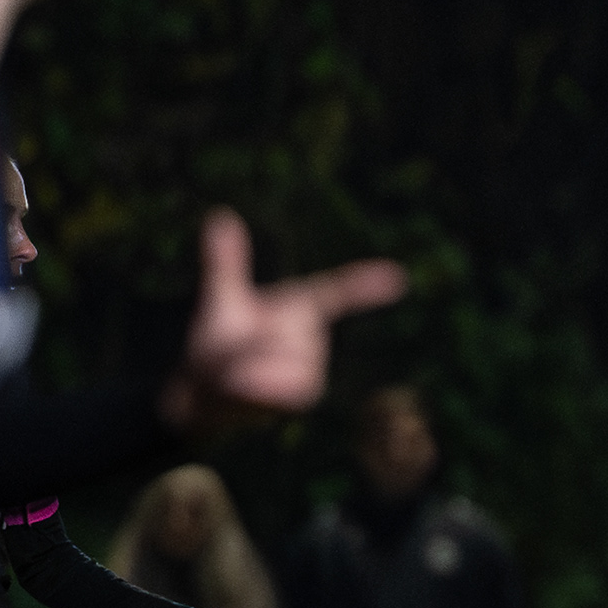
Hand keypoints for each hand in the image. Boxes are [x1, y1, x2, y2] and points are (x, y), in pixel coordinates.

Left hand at [161, 211, 407, 428]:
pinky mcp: (304, 392)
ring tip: (236, 372)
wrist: (209, 390)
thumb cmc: (220, 345)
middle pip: (292, 330)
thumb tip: (221, 215)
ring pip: (286, 356)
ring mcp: (313, 366)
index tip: (399, 277)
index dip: (367, 283)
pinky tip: (245, 388)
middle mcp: (313, 335)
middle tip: (232, 350)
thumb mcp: (222, 299)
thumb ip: (225, 262)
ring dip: (251, 363)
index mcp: (300, 306)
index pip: (339, 290)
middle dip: (252, 340)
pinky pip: (285, 383)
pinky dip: (258, 384)